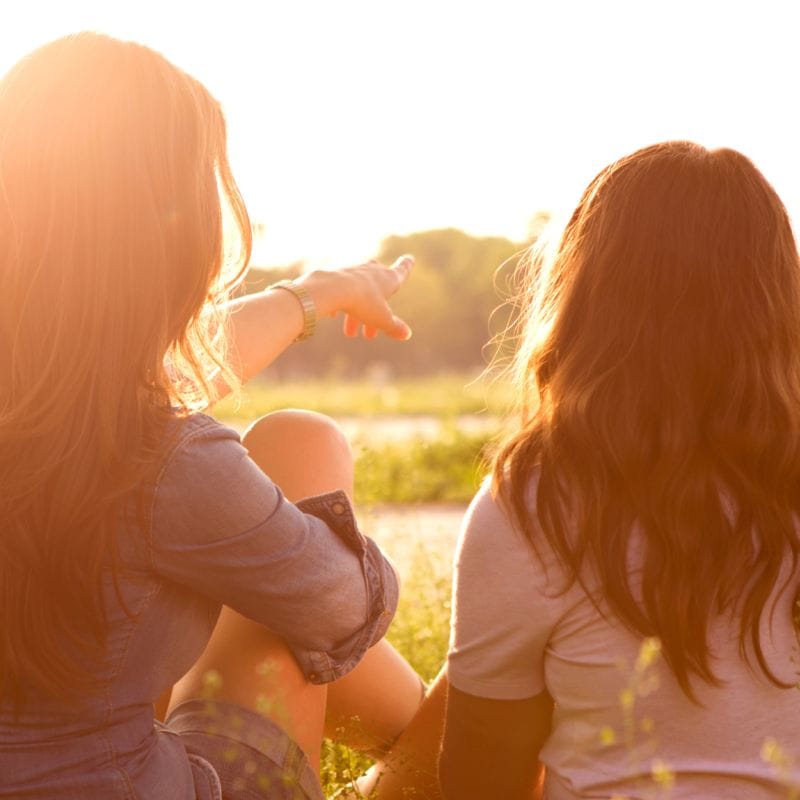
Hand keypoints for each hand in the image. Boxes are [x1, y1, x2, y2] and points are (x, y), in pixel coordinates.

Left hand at [296, 256, 413, 340]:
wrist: (333, 289)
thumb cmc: (363, 302)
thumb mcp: (382, 319)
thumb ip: (395, 327)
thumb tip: (406, 334)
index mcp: (388, 278)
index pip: (402, 270)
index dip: (407, 266)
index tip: (410, 258)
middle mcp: (372, 270)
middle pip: (378, 290)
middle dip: (376, 310)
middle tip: (370, 334)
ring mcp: (354, 270)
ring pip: (358, 294)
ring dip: (356, 314)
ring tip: (350, 334)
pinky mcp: (337, 274)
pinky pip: (341, 290)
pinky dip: (340, 303)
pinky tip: (333, 316)